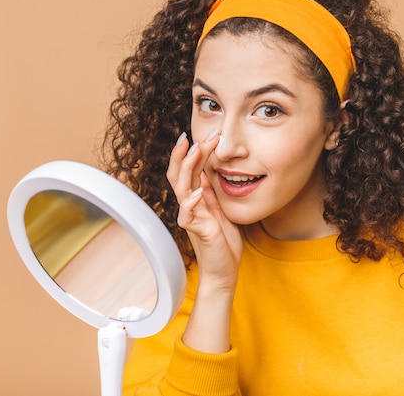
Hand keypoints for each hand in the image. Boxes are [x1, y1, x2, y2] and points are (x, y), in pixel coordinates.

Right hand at [167, 130, 242, 289]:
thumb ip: (211, 193)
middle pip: (180, 172)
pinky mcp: (196, 231)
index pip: (190, 169)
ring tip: (196, 150)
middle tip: (200, 134)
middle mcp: (189, 205)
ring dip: (187, 167)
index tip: (206, 133)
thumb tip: (208, 171)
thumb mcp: (220, 210)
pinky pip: (187, 214)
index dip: (195, 150)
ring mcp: (191, 217)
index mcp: (196, 198)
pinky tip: (198, 191)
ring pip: (180, 187)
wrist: (224, 270)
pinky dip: (191, 201)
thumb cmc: (223, 242)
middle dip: (188, 152)